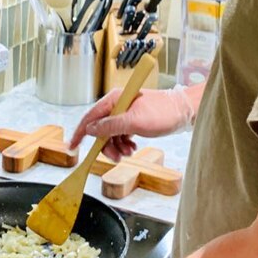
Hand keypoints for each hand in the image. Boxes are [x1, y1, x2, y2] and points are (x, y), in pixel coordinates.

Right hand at [69, 84, 196, 160]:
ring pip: (111, 134)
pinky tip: (132, 147)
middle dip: (106, 145)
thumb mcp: (135, 122)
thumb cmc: (163, 112)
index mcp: (115, 99)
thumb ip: (111, 126)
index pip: (91, 117)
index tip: (73, 146)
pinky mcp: (133, 120)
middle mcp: (118, 105)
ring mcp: (126, 112)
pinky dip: (124, 144)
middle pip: (101, 129)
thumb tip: (91, 129)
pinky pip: (121, 135)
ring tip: (129, 152)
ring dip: (117, 147)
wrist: (184, 112)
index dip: (81, 132)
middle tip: (116, 157)